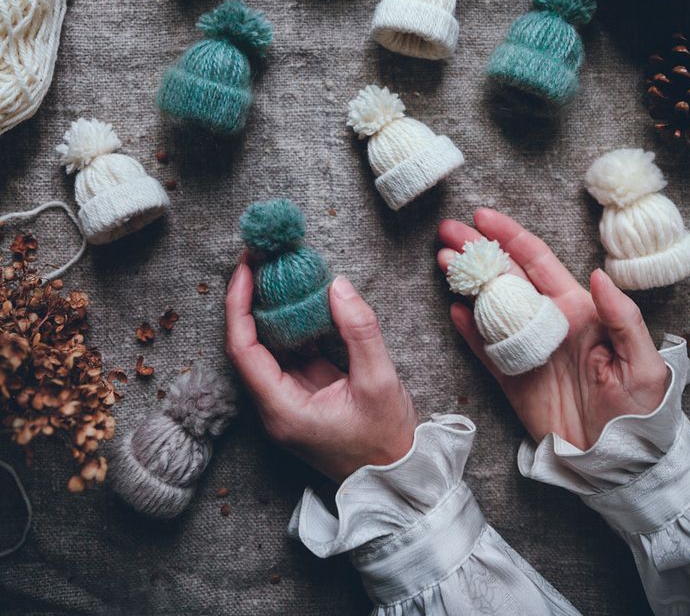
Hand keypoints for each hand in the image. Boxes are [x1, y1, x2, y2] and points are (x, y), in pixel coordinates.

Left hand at [225, 261, 417, 482]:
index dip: (239, 305)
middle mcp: (274, 407)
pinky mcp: (302, 396)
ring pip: (266, 348)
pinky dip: (291, 324)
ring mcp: (286, 402)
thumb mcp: (379, 382)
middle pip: (247, 346)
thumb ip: (359, 331)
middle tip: (261, 259)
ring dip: (269, 309)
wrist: (399, 481)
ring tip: (277, 270)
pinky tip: (301, 298)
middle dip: (249, 299)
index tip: (247, 268)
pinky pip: (288, 354)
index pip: (243, 350)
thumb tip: (338, 285)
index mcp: (282, 410)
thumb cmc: (387, 442)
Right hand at [438, 208, 668, 449]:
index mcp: (578, 310)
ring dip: (466, 281)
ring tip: (442, 260)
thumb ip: (622, 317)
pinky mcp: (513, 379)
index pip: (538, 262)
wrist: (618, 464)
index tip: (483, 217)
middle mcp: (548, 322)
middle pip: (506, 276)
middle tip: (446, 232)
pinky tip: (453, 308)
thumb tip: (596, 276)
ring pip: (490, 305)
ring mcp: (527, 348)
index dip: (511, 236)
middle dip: (477, 250)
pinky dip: (468, 329)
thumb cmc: (639, 412)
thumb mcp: (642, 364)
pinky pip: (485, 349)